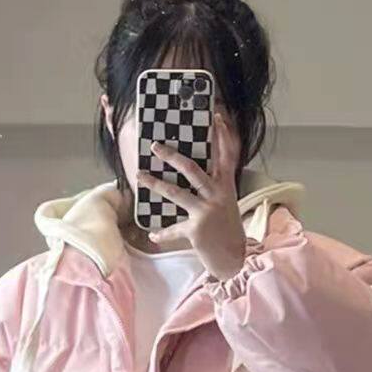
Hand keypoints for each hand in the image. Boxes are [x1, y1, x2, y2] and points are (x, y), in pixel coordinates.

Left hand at [135, 111, 249, 280]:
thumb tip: (192, 170)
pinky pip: (174, 229)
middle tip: (155, 146)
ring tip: (139, 176)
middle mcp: (217, 194)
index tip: (217, 115)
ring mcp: (206, 211)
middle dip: (172, 156)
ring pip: (177, 193)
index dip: (223, 135)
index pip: (227, 155)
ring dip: (155, 184)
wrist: (232, 256)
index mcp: (225, 185)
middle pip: (193, 169)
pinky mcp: (196, 229)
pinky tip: (152, 234)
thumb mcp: (225, 201)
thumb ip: (214, 185)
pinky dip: (163, 234)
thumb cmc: (225, 225)